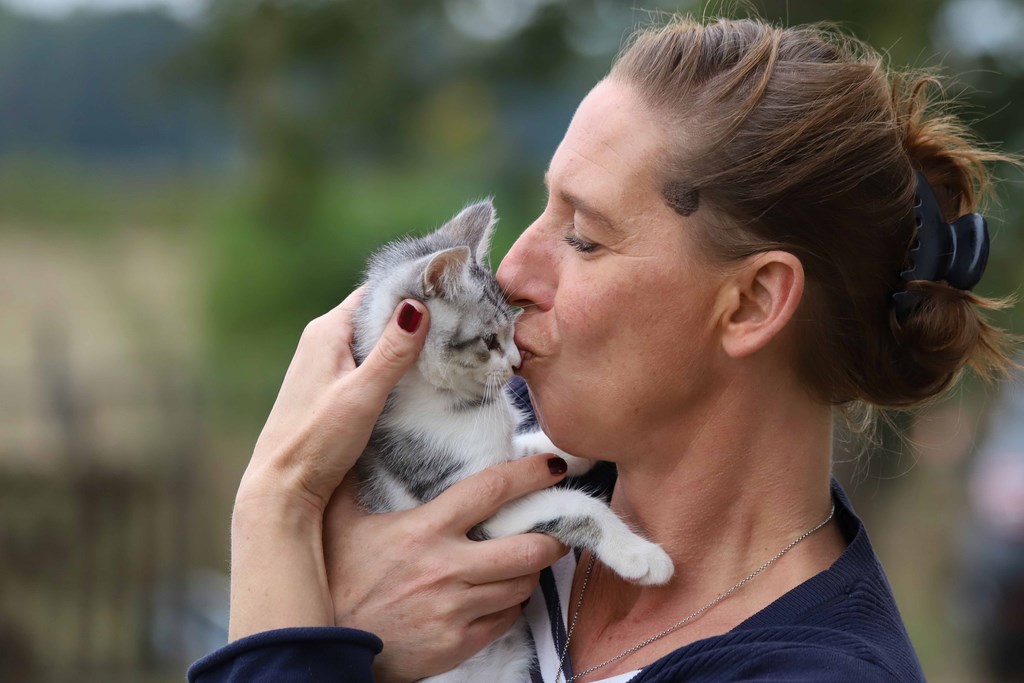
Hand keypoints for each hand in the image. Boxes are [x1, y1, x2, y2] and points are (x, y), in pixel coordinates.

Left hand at [229, 289, 429, 639]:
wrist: (281, 488)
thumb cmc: (317, 441)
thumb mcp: (363, 393)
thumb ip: (392, 352)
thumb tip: (418, 304)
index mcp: (326, 331)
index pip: (376, 293)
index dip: (412, 289)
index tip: (451, 294)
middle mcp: (322, 342)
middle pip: (376, 316)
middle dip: (414, 318)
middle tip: (460, 323)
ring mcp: (324, 367)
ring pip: (373, 343)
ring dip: (404, 345)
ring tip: (448, 348)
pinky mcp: (329, 391)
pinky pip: (367, 365)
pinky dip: (392, 367)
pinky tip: (416, 381)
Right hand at [324, 455, 569, 682]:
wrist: (326, 648)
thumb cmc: (335, 580)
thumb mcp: (338, 523)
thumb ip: (350, 479)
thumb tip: (347, 437)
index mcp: (425, 530)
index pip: (491, 491)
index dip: (529, 475)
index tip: (554, 466)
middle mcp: (447, 568)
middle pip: (527, 548)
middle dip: (552, 536)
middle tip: (558, 527)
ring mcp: (456, 609)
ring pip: (522, 585)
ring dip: (532, 571)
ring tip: (529, 559)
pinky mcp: (459, 642)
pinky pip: (505, 619)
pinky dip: (511, 604)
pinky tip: (501, 593)